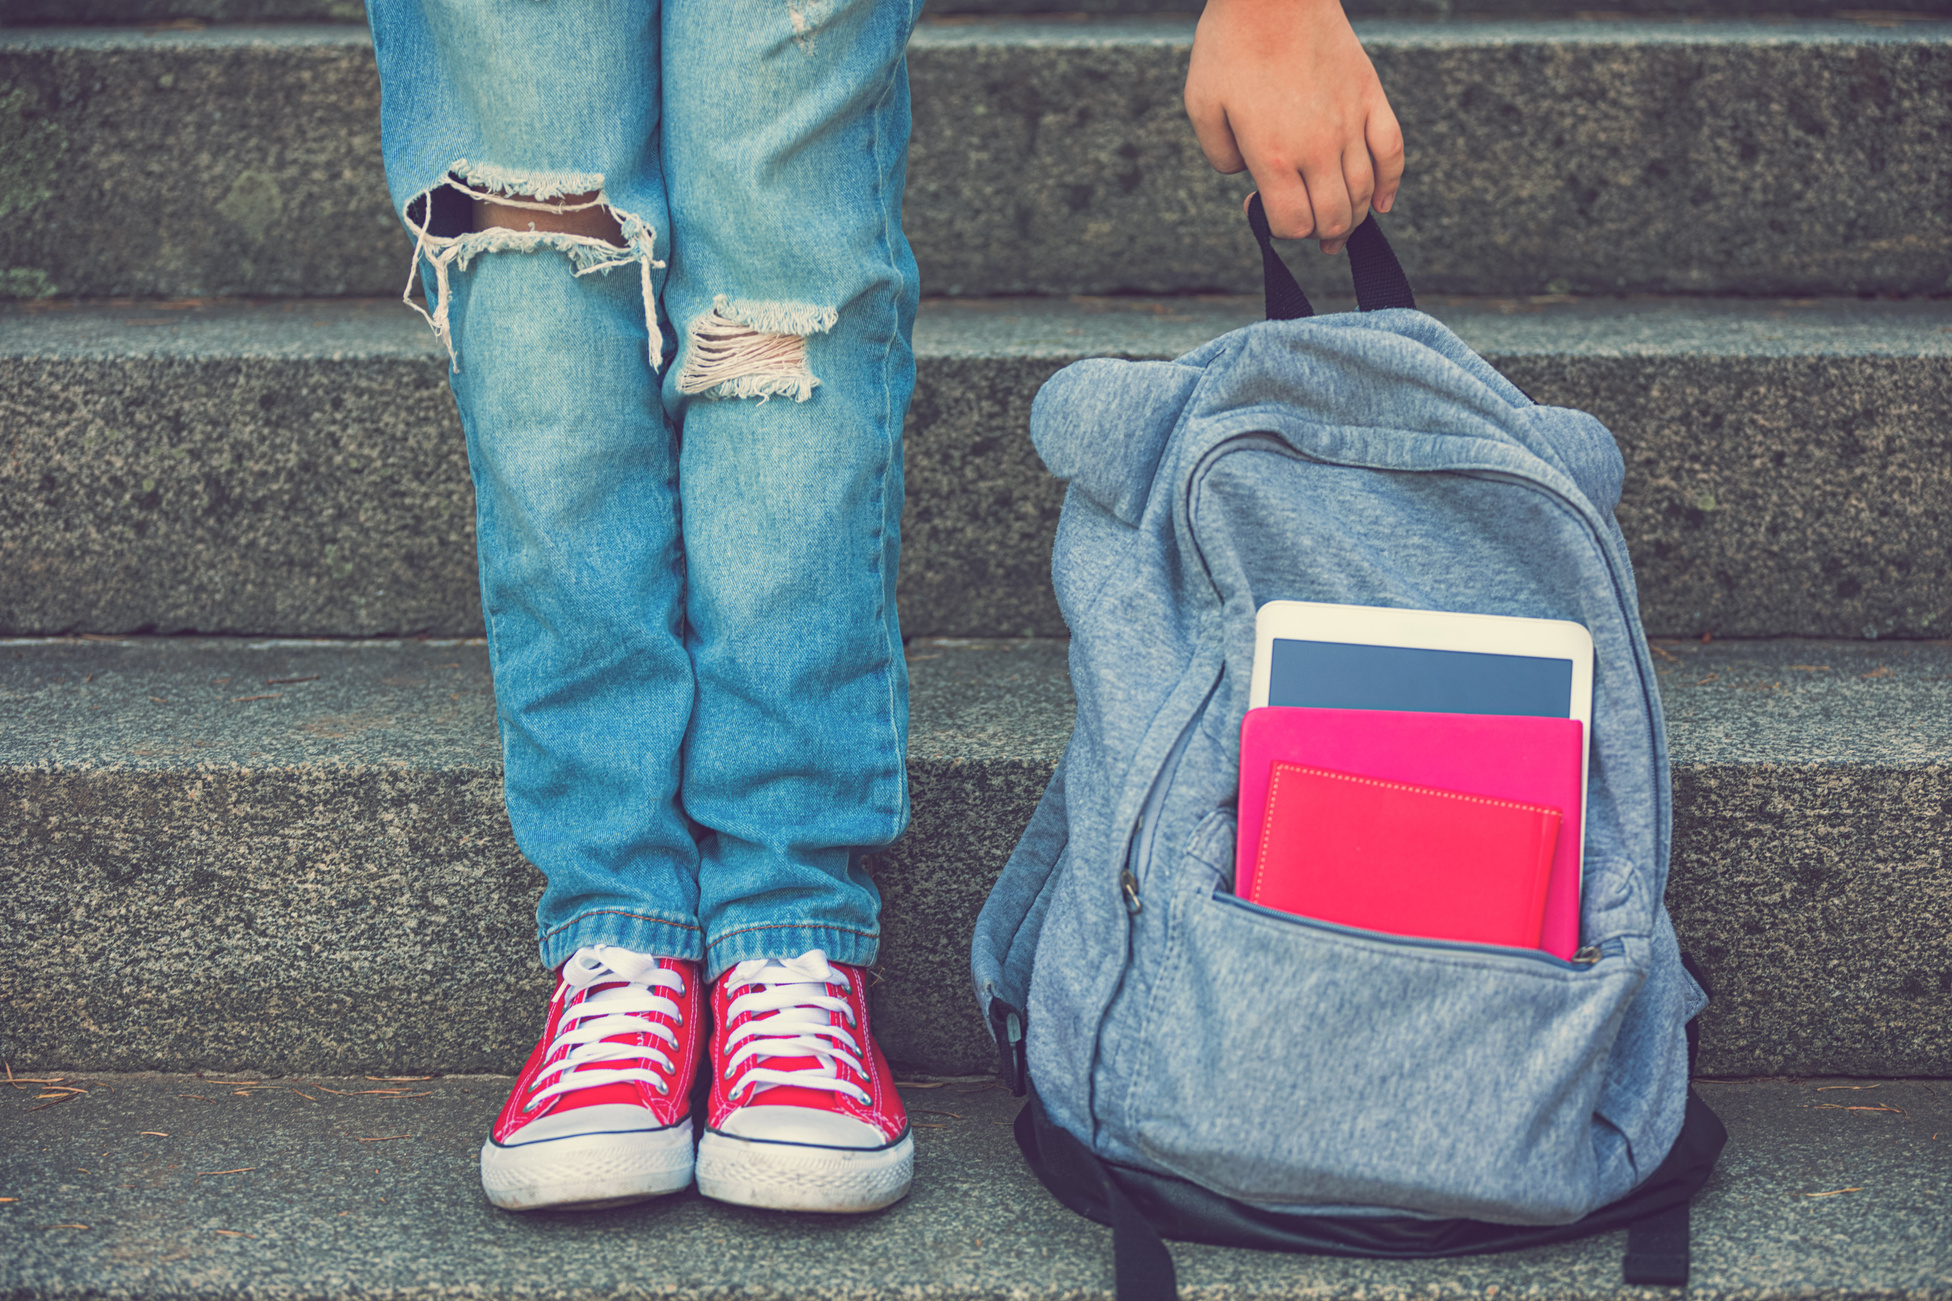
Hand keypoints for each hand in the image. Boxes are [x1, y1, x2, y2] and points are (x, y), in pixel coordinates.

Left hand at [1183, 0, 1403, 254]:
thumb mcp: (1201, 107)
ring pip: (1364, 192)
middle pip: (1333, 217)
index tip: (1268, 216)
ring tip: (1341, 228)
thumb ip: (1220, 156)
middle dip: (1321, 234)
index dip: (1281, 232)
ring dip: (1354, 218)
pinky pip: (1393, 152)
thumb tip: (1245, 177)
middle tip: (1311, 234)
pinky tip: (1382, 203)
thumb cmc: (1231, 45)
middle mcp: (1317, 147)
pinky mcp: (1369, 97)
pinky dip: (1391, 184)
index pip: (1293, 223)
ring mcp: (1349, 123)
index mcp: (1273, 154)